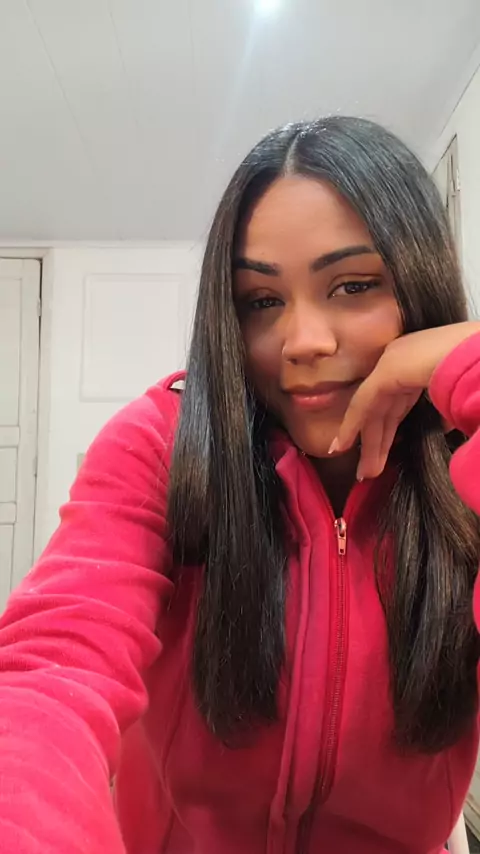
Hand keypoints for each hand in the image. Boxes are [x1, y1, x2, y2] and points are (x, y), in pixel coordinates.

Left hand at [330, 321, 479, 480]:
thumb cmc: (476, 373)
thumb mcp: (458, 396)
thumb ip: (446, 410)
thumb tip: (444, 425)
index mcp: (422, 363)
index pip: (400, 400)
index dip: (389, 426)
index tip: (385, 451)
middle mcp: (404, 358)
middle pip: (385, 408)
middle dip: (378, 442)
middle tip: (369, 471)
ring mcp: (395, 360)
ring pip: (374, 409)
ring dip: (369, 442)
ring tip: (364, 473)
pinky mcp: (388, 369)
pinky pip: (364, 402)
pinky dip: (352, 425)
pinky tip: (341, 445)